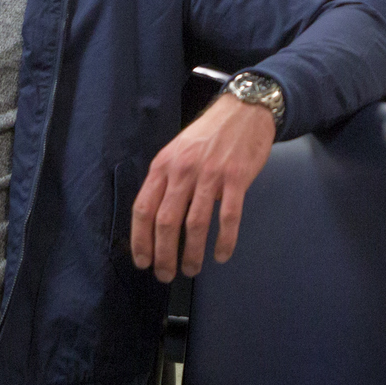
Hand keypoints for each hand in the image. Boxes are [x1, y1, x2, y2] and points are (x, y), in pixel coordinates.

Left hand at [132, 94, 276, 282]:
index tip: (142, 261)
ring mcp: (210, 174)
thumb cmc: (209, 134)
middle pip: (166, 222)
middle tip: (166, 275)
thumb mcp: (178, 151)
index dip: (141, 240)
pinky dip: (224, 241)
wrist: (244, 110)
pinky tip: (221, 255)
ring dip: (192, 254)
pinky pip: (228, 217)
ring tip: (191, 269)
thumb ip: (167, 180)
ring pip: (195, 224)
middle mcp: (183, 171)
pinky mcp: (236, 178)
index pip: (144, 209)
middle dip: (163, 255)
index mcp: (164, 165)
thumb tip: (156, 220)